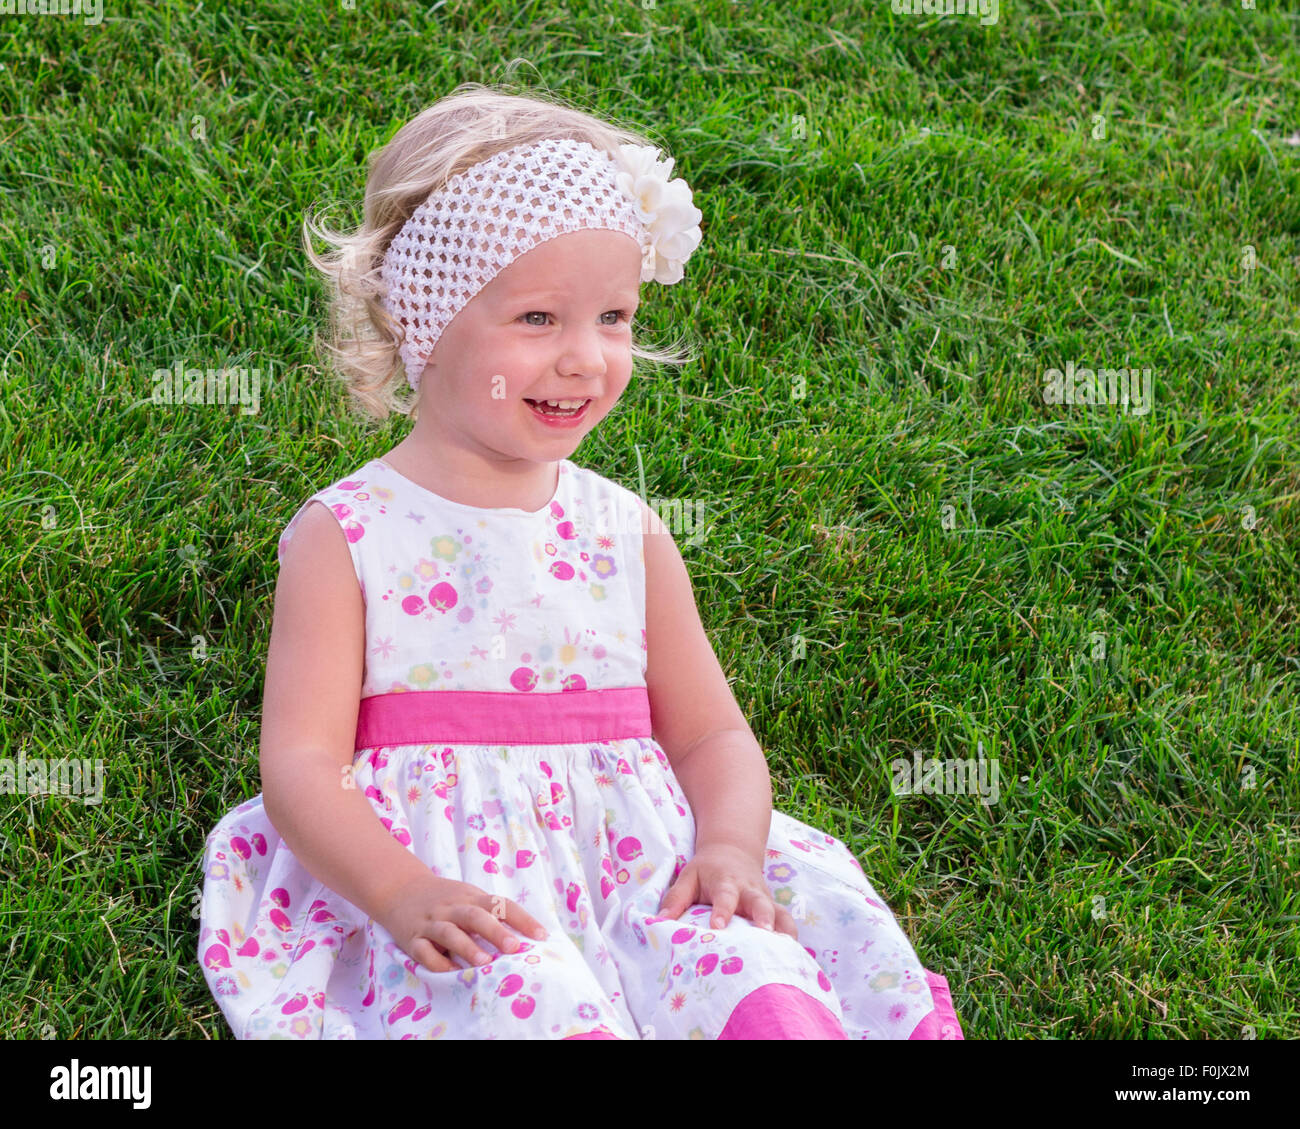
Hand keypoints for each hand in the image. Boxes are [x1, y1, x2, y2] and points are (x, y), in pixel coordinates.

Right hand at [373, 874, 549, 972]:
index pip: (500, 904)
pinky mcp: (412, 938)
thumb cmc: (445, 899)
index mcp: (471, 896)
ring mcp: (431, 922)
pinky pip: (424, 951)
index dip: (522, 919)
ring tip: (484, 962)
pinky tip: (451, 972)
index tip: (541, 935)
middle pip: (475, 916)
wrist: (401, 889)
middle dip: (496, 931)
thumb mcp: (468, 897)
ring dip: (467, 947)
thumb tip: (526, 937)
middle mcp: (452, 907)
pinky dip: (437, 962)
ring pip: (449, 933)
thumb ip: (491, 913)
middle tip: (514, 948)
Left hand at [657, 842, 797, 938]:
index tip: (717, 927)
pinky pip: (787, 922)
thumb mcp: (688, 876)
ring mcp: (765, 900)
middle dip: (763, 918)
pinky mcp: (774, 908)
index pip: (725, 896)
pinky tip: (792, 956)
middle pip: (760, 903)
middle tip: (764, 935)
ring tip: (786, 950)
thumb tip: (660, 921)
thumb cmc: (707, 869)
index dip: (722, 911)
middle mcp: (749, 891)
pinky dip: (791, 936)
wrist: (733, 851)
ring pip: (780, 913)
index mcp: (726, 881)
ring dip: (783, 930)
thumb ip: (676, 898)